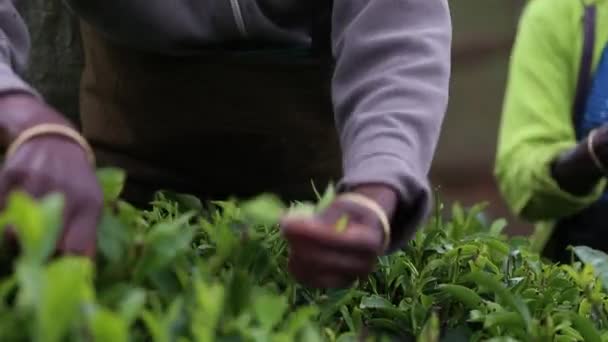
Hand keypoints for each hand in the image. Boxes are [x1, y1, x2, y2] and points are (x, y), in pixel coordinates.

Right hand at [0, 94, 102, 257]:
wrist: (53, 139)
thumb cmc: (75, 180)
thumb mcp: (90, 202)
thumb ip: (85, 235)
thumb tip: (80, 273)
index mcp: (89, 204)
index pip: (77, 248)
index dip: (63, 267)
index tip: (54, 276)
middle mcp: (66, 192)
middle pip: (46, 241)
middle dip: (38, 256)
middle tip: (33, 262)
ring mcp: (37, 182)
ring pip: (17, 229)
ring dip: (15, 240)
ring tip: (20, 239)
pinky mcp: (12, 174)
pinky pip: (2, 209)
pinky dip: (3, 219)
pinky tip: (9, 218)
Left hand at [281, 184, 397, 288]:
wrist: (370, 232)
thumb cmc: (354, 214)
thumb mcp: (346, 204)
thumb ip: (329, 214)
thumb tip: (308, 225)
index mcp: (369, 241)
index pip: (335, 239)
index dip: (309, 232)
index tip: (287, 221)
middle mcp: (364, 264)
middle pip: (322, 258)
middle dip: (298, 242)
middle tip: (283, 226)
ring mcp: (352, 278)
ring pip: (314, 272)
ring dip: (297, 254)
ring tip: (291, 237)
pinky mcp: (338, 285)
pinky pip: (311, 281)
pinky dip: (298, 267)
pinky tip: (293, 252)